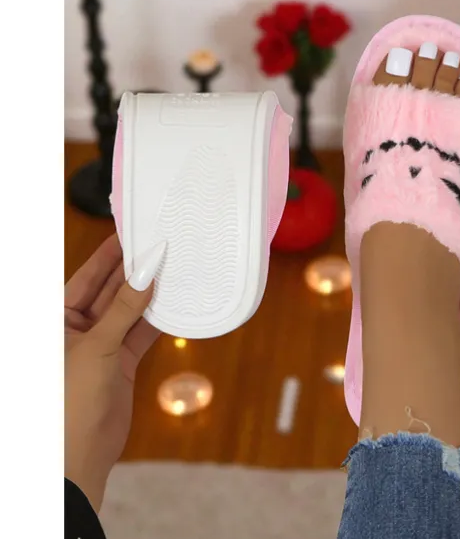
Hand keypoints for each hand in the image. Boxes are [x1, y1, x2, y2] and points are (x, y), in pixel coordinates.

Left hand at [64, 234, 165, 511]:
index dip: (107, 256)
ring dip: (147, 294)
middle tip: (157, 248)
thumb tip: (146, 274)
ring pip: (128, 311)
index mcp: (57, 321)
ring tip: (170, 269)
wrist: (80, 454)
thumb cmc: (72, 398)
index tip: (130, 234)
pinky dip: (157, 320)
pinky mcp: (121, 360)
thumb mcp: (97, 348)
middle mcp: (77, 328)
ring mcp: (101, 344)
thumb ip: (124, 310)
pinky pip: (141, 332)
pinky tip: (173, 303)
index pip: (84, 278)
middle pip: (108, 291)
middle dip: (131, 272)